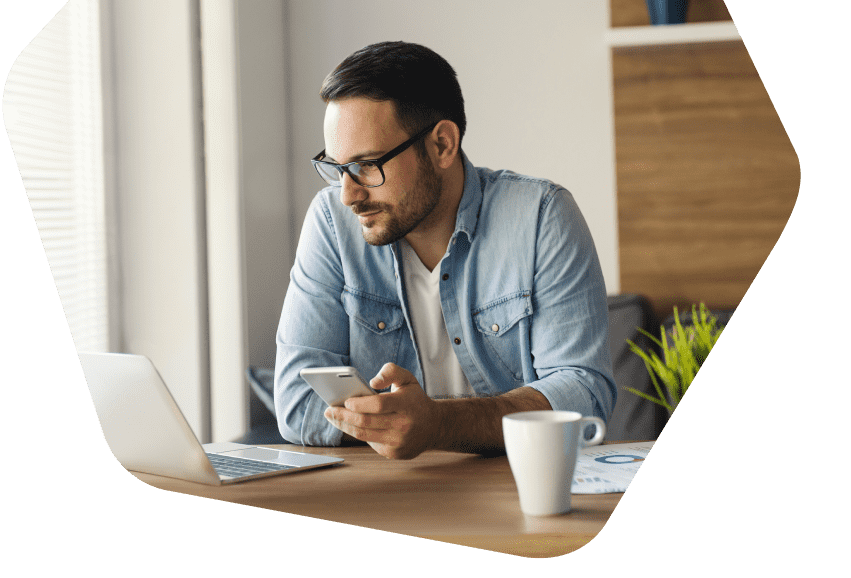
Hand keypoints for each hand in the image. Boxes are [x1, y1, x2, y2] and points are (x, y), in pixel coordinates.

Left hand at [324, 363, 439, 458]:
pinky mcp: (394, 453)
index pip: (379, 405)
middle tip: (329, 410)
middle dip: (343, 416)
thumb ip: (390, 371)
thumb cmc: (415, 400)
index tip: (345, 401)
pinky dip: (357, 433)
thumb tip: (372, 382)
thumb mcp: (408, 379)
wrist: (434, 427)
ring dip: (344, 426)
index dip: (360, 404)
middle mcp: (403, 425)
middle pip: (366, 421)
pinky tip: (349, 425)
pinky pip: (369, 442)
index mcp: (407, 405)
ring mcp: (399, 442)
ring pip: (364, 435)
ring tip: (333, 417)